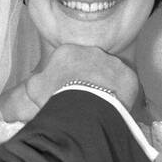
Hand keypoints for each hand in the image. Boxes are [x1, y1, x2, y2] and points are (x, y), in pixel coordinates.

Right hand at [26, 44, 140, 111]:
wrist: (83, 109)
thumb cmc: (55, 97)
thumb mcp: (34, 88)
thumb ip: (37, 80)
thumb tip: (37, 81)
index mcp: (68, 51)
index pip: (68, 61)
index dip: (67, 77)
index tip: (67, 90)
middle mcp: (91, 51)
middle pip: (89, 64)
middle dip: (87, 78)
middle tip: (84, 98)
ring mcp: (112, 62)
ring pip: (109, 73)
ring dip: (105, 85)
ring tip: (99, 104)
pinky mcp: (127, 75)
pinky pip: (125, 84)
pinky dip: (120, 94)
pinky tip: (113, 106)